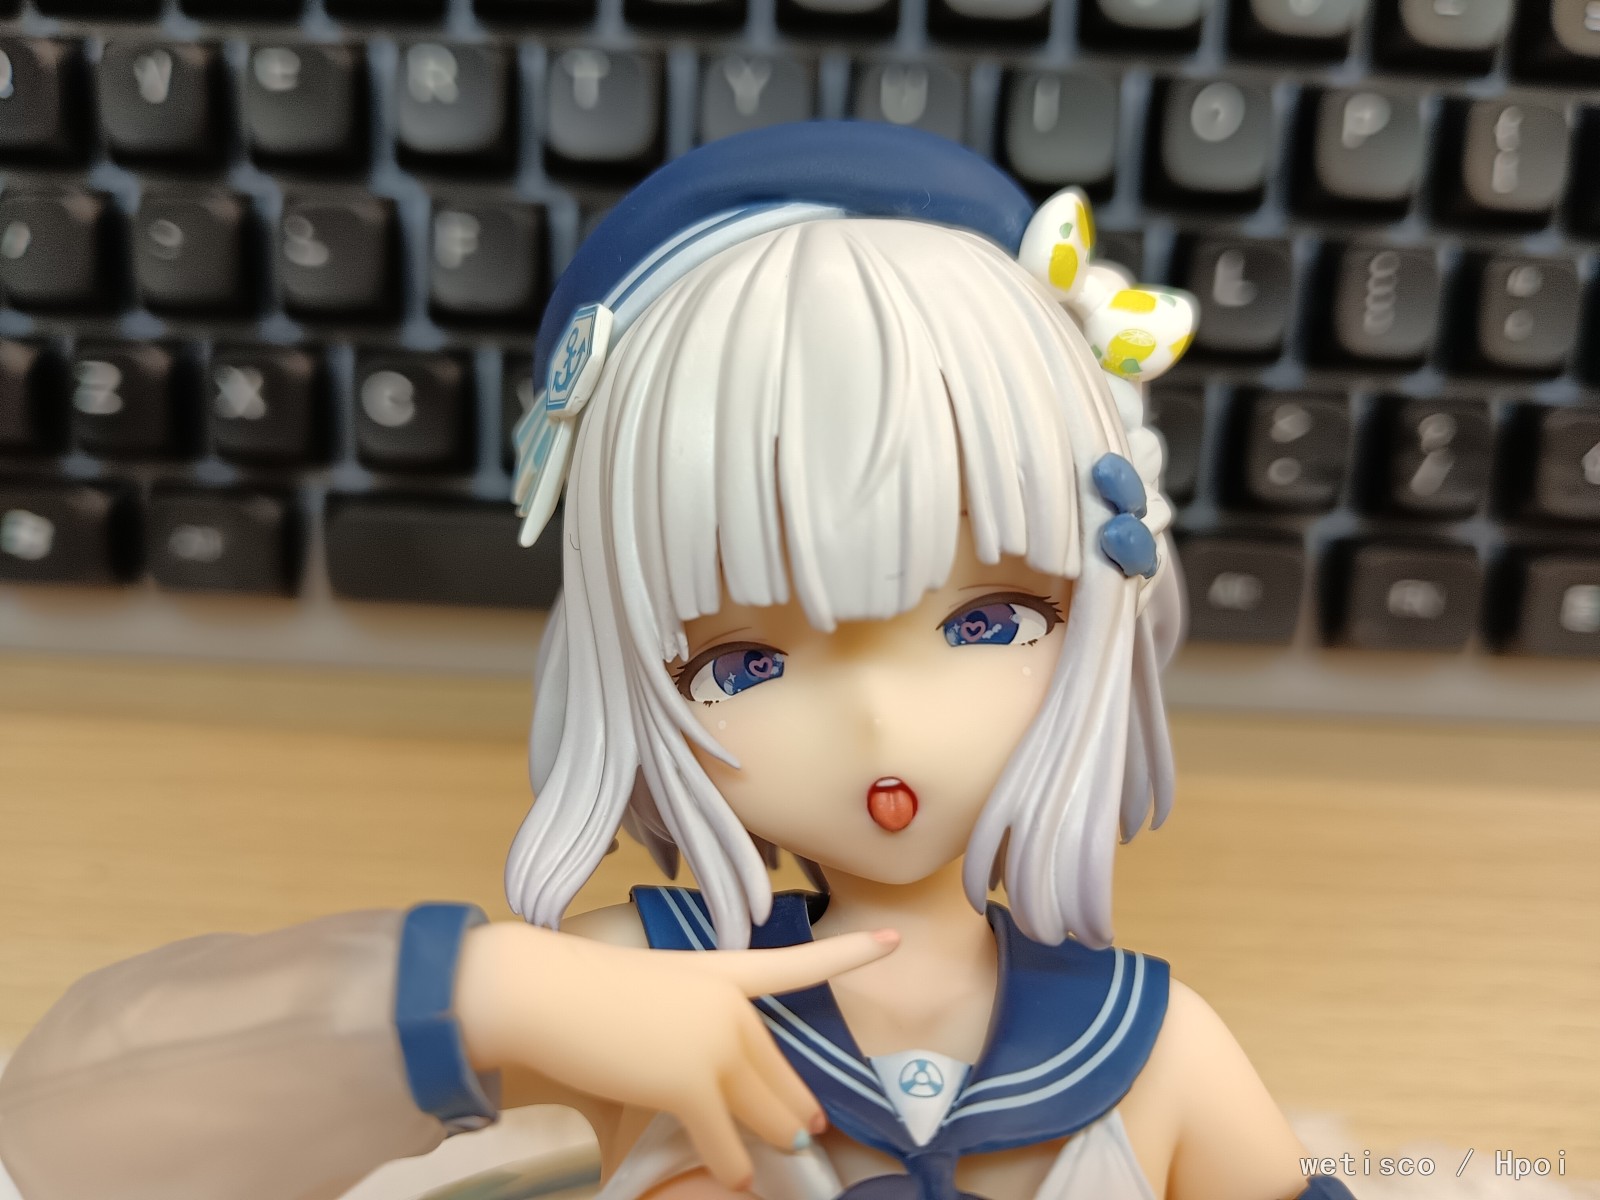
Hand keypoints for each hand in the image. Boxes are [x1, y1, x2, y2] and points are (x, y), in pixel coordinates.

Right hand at [456, 920, 898, 1189]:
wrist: (542, 990)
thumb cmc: (576, 989)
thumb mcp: (647, 997)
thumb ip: (683, 1033)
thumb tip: (689, 1079)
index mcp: (719, 973)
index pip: (795, 963)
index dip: (850, 952)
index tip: (893, 940)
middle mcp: (729, 1007)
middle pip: (778, 1068)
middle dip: (794, 1104)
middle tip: (810, 1128)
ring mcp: (714, 1045)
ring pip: (764, 1109)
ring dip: (771, 1137)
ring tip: (783, 1154)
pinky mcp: (691, 1085)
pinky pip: (726, 1141)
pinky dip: (732, 1164)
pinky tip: (738, 1180)